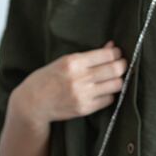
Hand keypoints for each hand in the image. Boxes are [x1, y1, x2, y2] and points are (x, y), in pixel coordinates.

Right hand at [12, 40, 127, 125]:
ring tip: (113, 78)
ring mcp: (82, 95)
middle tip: (121, 64)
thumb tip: (112, 47)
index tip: (118, 53)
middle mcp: (79, 78)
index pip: (107, 55)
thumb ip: (88, 56)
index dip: (117, 53)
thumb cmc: (47, 79)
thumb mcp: (64, 61)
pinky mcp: (84, 108)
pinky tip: (103, 91)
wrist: (33, 103)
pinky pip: (109, 100)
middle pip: (115, 70)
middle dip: (122, 65)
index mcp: (72, 62)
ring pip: (116, 85)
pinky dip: (109, 94)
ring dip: (118, 80)